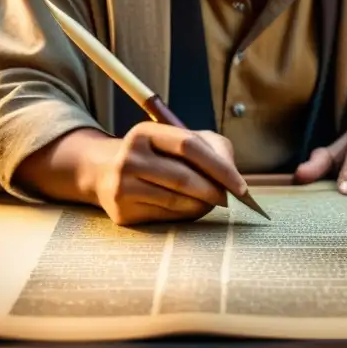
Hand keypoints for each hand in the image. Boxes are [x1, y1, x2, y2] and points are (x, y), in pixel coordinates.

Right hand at [90, 122, 247, 225]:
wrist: (106, 172)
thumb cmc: (156, 154)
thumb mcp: (178, 139)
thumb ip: (211, 147)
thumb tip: (232, 176)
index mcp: (145, 132)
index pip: (189, 145)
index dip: (219, 166)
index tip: (240, 186)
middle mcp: (129, 157)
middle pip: (183, 177)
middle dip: (213, 190)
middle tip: (230, 199)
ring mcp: (122, 185)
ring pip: (176, 200)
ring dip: (202, 205)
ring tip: (213, 203)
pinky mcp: (122, 211)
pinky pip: (165, 216)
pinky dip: (186, 214)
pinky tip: (192, 209)